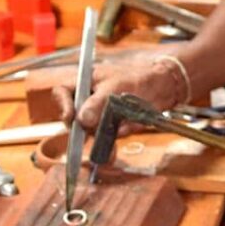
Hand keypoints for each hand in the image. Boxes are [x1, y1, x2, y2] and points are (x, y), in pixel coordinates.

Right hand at [52, 52, 187, 133]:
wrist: (162, 89)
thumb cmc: (139, 79)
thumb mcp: (116, 87)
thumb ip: (98, 103)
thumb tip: (81, 119)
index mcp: (85, 82)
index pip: (61, 92)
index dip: (63, 105)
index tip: (71, 117)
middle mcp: (88, 99)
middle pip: (73, 116)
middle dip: (84, 126)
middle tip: (94, 129)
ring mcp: (98, 114)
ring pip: (88, 130)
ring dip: (99, 135)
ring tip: (117, 129)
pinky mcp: (109, 126)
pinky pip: (103, 138)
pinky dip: (110, 142)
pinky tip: (116, 146)